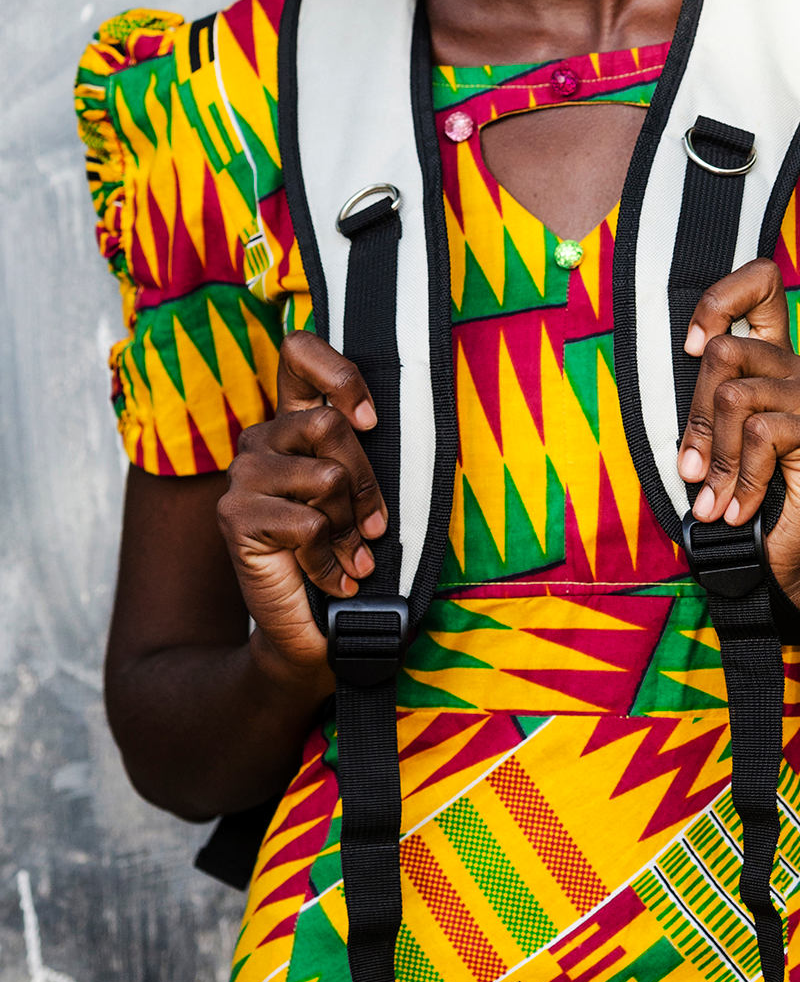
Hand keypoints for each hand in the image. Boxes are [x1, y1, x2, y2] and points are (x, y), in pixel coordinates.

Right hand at [217, 333, 387, 685]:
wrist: (313, 630)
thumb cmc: (345, 552)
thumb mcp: (359, 493)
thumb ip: (358, 451)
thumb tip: (380, 420)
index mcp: (293, 423)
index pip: (299, 352)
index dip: (339, 373)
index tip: (369, 419)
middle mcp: (261, 440)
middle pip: (328, 424)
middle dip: (365, 482)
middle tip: (373, 527)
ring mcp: (242, 477)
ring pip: (325, 475)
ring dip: (349, 526)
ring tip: (348, 555)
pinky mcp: (236, 517)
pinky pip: (308, 523)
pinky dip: (332, 560)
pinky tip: (332, 577)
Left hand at [676, 259, 799, 594]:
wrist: (773, 558)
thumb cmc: (734, 490)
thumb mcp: (709, 433)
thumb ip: (706, 394)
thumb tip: (691, 351)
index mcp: (773, 356)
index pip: (762, 281)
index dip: (719, 300)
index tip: (691, 348)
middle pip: (724, 352)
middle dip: (695, 417)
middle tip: (691, 470)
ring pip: (735, 397)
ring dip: (715, 459)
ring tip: (713, 499)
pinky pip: (760, 436)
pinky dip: (739, 480)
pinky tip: (738, 509)